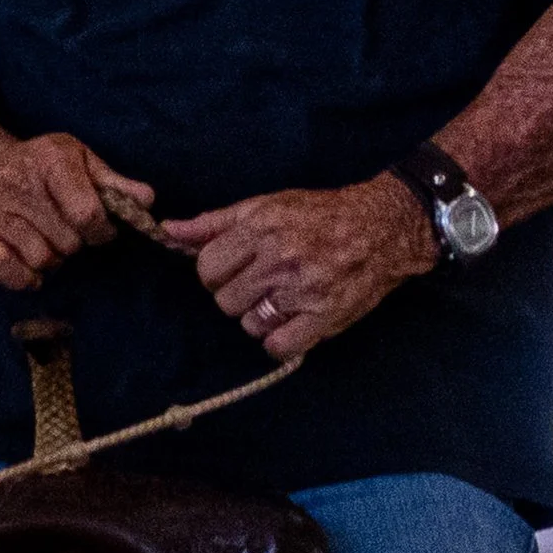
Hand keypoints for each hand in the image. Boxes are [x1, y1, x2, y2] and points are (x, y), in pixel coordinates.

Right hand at [0, 125, 154, 290]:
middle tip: (62, 230)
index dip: (100, 230)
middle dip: (73, 242)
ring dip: (50, 259)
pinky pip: (9, 271)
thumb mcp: (78, 161)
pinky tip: (27, 264)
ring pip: (42, 259)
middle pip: (67, 241)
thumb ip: (114, 183)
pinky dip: (24, 277)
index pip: (87, 213)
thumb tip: (147, 199)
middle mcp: (18, 183)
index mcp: (50, 161)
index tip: (98, 228)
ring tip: (43, 240)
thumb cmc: (37, 166)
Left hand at [160, 175, 435, 359]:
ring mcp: (301, 290)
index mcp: (261, 227)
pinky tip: (292, 322)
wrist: (383, 228)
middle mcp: (279, 258)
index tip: (234, 269)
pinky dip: (280, 340)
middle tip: (261, 284)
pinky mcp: (323, 317)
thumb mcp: (266, 206)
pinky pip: (277, 346)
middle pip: (223, 300)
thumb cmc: (321, 215)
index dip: (215, 272)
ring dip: (260, 317)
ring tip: (282, 299)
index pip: (206, 267)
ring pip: (248, 324)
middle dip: (237, 295)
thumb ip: (215, 222)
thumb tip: (168, 229)